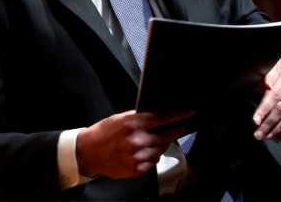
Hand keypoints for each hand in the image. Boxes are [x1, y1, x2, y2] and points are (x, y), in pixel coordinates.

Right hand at [75, 108, 194, 177]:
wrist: (89, 152)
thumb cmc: (105, 132)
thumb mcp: (123, 118)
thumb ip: (142, 117)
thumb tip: (163, 115)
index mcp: (134, 123)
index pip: (164, 117)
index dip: (180, 114)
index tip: (191, 112)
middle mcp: (138, 140)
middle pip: (167, 134)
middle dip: (177, 129)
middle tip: (181, 126)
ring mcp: (138, 156)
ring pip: (162, 148)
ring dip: (164, 143)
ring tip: (158, 138)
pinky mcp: (137, 169)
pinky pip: (154, 161)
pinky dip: (154, 155)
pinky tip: (147, 150)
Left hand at [252, 58, 280, 140]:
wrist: (279, 66)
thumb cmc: (264, 70)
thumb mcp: (259, 70)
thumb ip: (260, 80)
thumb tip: (265, 89)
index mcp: (279, 70)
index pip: (272, 93)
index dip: (263, 107)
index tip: (254, 120)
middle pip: (279, 103)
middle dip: (266, 119)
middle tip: (255, 131)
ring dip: (272, 126)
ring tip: (260, 135)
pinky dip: (279, 127)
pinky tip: (269, 134)